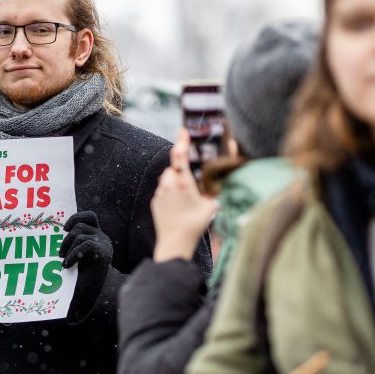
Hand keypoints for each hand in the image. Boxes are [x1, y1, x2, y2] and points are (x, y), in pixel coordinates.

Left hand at [59, 211, 112, 304]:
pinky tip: (67, 265)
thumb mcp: (72, 255)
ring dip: (67, 247)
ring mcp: (104, 245)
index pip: (89, 216)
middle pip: (80, 225)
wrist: (90, 294)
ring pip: (80, 235)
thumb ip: (69, 243)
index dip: (76, 217)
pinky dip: (73, 254)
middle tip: (59, 254)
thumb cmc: (77, 275)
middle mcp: (101, 237)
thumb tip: (50, 233)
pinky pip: (86, 245)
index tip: (64, 228)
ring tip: (63, 261)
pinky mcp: (104, 254)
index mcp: (95, 235)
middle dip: (66, 238)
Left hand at [151, 128, 218, 261]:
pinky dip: (170, 194)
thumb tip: (220, 188)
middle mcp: (168, 184)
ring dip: (176, 183)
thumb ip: (214, 193)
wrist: (175, 242)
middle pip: (175, 169)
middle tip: (193, 186)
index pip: (179, 155)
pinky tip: (178, 207)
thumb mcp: (211, 207)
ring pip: (168, 179)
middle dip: (182, 172)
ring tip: (186, 200)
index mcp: (182, 182)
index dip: (182, 141)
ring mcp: (160, 193)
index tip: (182, 131)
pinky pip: (164, 191)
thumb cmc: (194, 225)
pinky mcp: (155, 201)